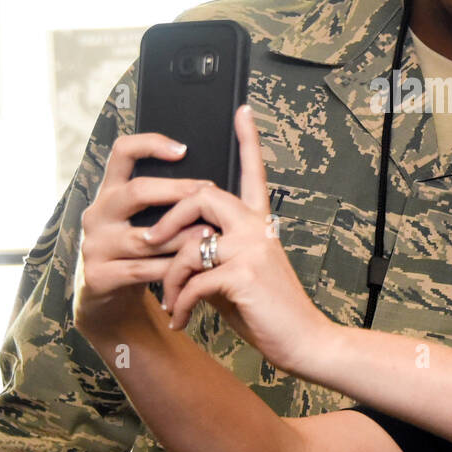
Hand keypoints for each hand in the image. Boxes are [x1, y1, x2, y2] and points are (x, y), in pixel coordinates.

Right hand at [73, 133, 212, 333]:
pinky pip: (142, 270)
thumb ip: (163, 201)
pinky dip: (172, 268)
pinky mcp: (99, 276)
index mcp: (110, 192)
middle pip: (136, 192)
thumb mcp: (142, 220)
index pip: (121, 152)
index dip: (150, 144)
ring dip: (181, 235)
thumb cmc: (137, 251)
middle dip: (177, 191)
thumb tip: (211, 183)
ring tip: (211, 233)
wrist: (107, 297)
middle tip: (209, 193)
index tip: (184, 149)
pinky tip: (194, 266)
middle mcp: (97, 213)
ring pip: (146, 237)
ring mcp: (95, 246)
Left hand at [150, 106, 332, 373]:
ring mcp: (251, 248)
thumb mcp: (238, 275)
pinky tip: (181, 320)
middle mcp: (257, 227)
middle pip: (202, 196)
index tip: (242, 110)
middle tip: (150, 243)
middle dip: (168, 219)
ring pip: (187, 247)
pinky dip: (180, 303)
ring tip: (169, 303)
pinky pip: (192, 281)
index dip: (248, 140)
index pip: (253, 172)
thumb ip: (214, 253)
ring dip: (168, 279)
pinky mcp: (243, 274)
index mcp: (260, 223)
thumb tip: (178, 250)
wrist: (302, 340)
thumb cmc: (268, 310)